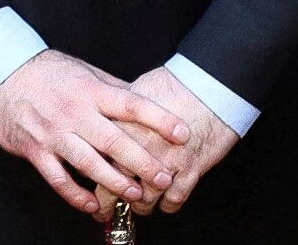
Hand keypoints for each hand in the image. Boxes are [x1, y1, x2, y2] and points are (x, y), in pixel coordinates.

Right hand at [0, 50, 190, 216]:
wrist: (1, 74)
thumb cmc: (46, 72)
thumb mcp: (82, 70)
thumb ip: (111, 88)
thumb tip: (143, 99)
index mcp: (89, 90)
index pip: (131, 104)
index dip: (158, 119)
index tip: (182, 133)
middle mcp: (74, 112)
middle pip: (115, 141)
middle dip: (143, 162)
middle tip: (165, 177)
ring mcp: (54, 133)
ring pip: (90, 164)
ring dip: (116, 182)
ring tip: (137, 194)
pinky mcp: (37, 151)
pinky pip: (59, 179)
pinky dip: (77, 196)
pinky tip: (93, 205)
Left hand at [92, 66, 238, 216]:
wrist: (209, 86)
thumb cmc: (173, 85)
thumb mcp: (135, 93)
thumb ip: (116, 115)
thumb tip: (100, 123)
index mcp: (121, 125)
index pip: (97, 160)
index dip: (91, 179)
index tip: (88, 187)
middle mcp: (140, 146)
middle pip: (117, 185)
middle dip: (109, 203)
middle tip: (105, 211)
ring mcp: (165, 160)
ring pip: (145, 198)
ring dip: (141, 205)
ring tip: (138, 205)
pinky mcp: (189, 169)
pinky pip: (173, 199)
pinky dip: (168, 205)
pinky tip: (164, 202)